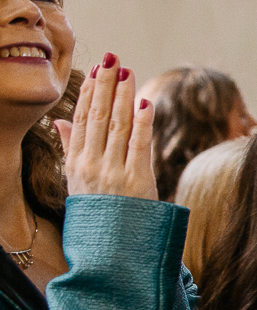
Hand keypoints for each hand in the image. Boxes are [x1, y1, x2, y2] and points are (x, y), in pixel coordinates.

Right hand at [54, 53, 156, 199]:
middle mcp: (92, 165)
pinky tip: (145, 102)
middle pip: (98, 117)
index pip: (81, 119)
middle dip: (106, 85)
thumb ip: (69, 148)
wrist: (111, 249)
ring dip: (123, 96)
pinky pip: (140, 145)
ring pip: (118, 126)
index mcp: (75, 163)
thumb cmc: (96, 213)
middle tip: (112, 59)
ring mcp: (114, 172)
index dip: (89, 92)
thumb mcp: (75, 181)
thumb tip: (59, 121)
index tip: (97, 70)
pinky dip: (143, 122)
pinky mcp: (138, 180)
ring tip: (127, 72)